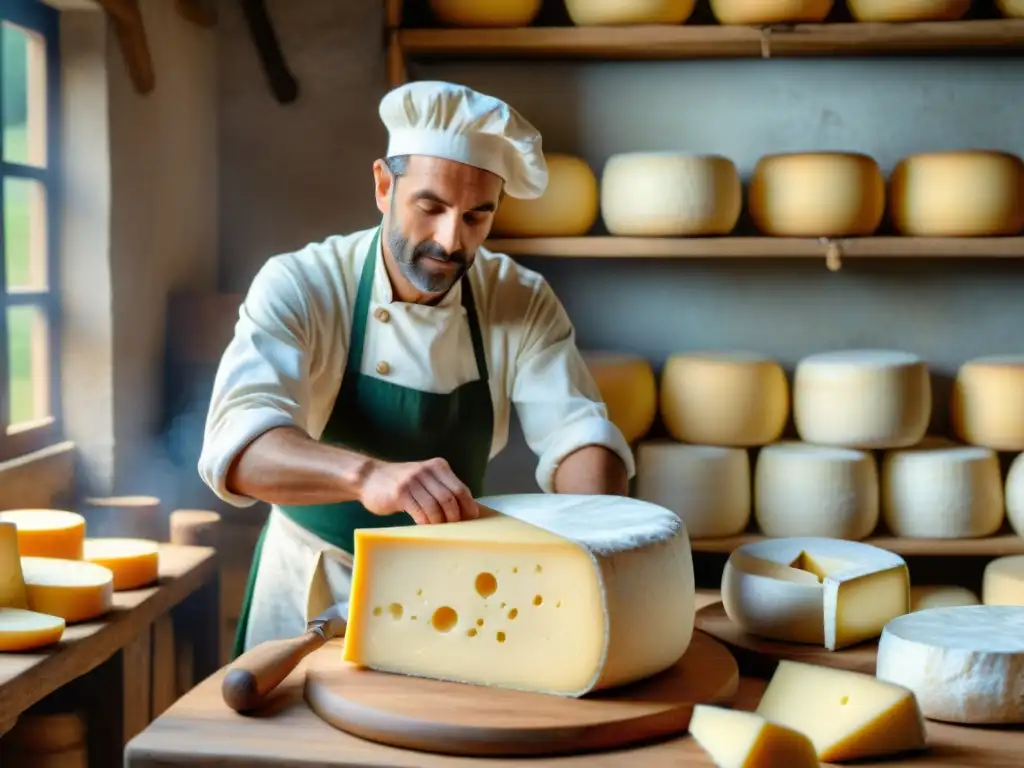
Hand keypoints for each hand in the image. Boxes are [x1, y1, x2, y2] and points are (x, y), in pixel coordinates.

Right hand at [359, 457, 479, 523]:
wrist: (369, 477)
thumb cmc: (401, 484)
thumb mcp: (424, 479)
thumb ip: (441, 489)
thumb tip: (465, 512)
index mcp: (438, 466)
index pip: (461, 488)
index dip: (468, 506)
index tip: (471, 520)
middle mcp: (426, 471)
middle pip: (450, 498)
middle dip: (455, 517)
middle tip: (454, 529)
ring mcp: (413, 481)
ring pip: (436, 507)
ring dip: (440, 522)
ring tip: (439, 530)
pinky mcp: (400, 493)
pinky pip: (420, 512)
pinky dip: (426, 523)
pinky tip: (425, 527)